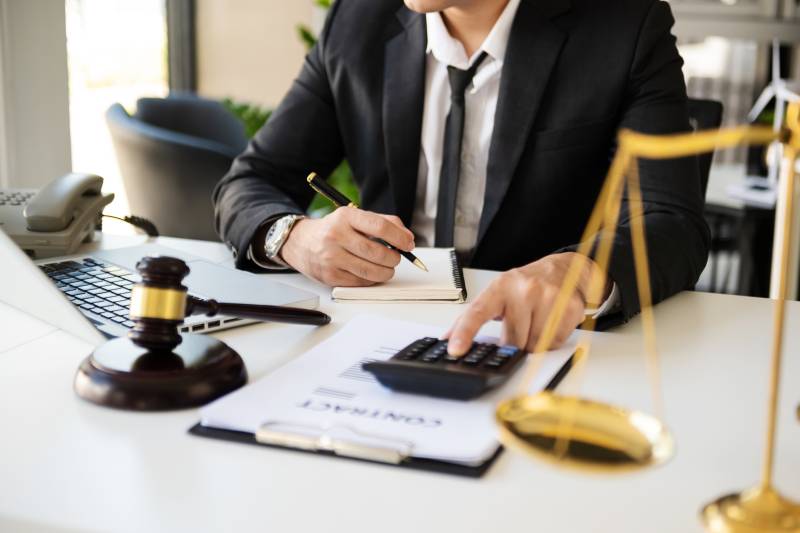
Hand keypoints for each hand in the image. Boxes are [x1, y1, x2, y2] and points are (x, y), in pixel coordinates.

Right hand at [280, 207, 414, 286]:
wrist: (301, 243)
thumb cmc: (334, 230)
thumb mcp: (355, 217)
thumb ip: (384, 222)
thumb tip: (407, 238)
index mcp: (345, 217)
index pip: (380, 227)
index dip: (399, 237)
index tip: (408, 244)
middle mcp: (336, 236)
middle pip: (378, 252)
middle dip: (394, 258)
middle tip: (397, 258)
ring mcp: (331, 258)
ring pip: (371, 272)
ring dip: (386, 272)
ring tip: (387, 267)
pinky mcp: (330, 276)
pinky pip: (360, 282)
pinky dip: (371, 280)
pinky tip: (371, 273)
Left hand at [446, 253, 608, 354]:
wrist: (564, 270)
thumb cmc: (526, 285)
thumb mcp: (497, 293)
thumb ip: (472, 317)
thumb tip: (447, 339)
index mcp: (500, 287)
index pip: (477, 312)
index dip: (464, 333)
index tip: (455, 349)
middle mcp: (524, 290)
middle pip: (513, 340)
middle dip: (516, 340)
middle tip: (520, 324)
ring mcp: (548, 298)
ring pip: (534, 345)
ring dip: (534, 341)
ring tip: (537, 321)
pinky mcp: (569, 308)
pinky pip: (554, 342)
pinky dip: (551, 339)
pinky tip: (551, 321)